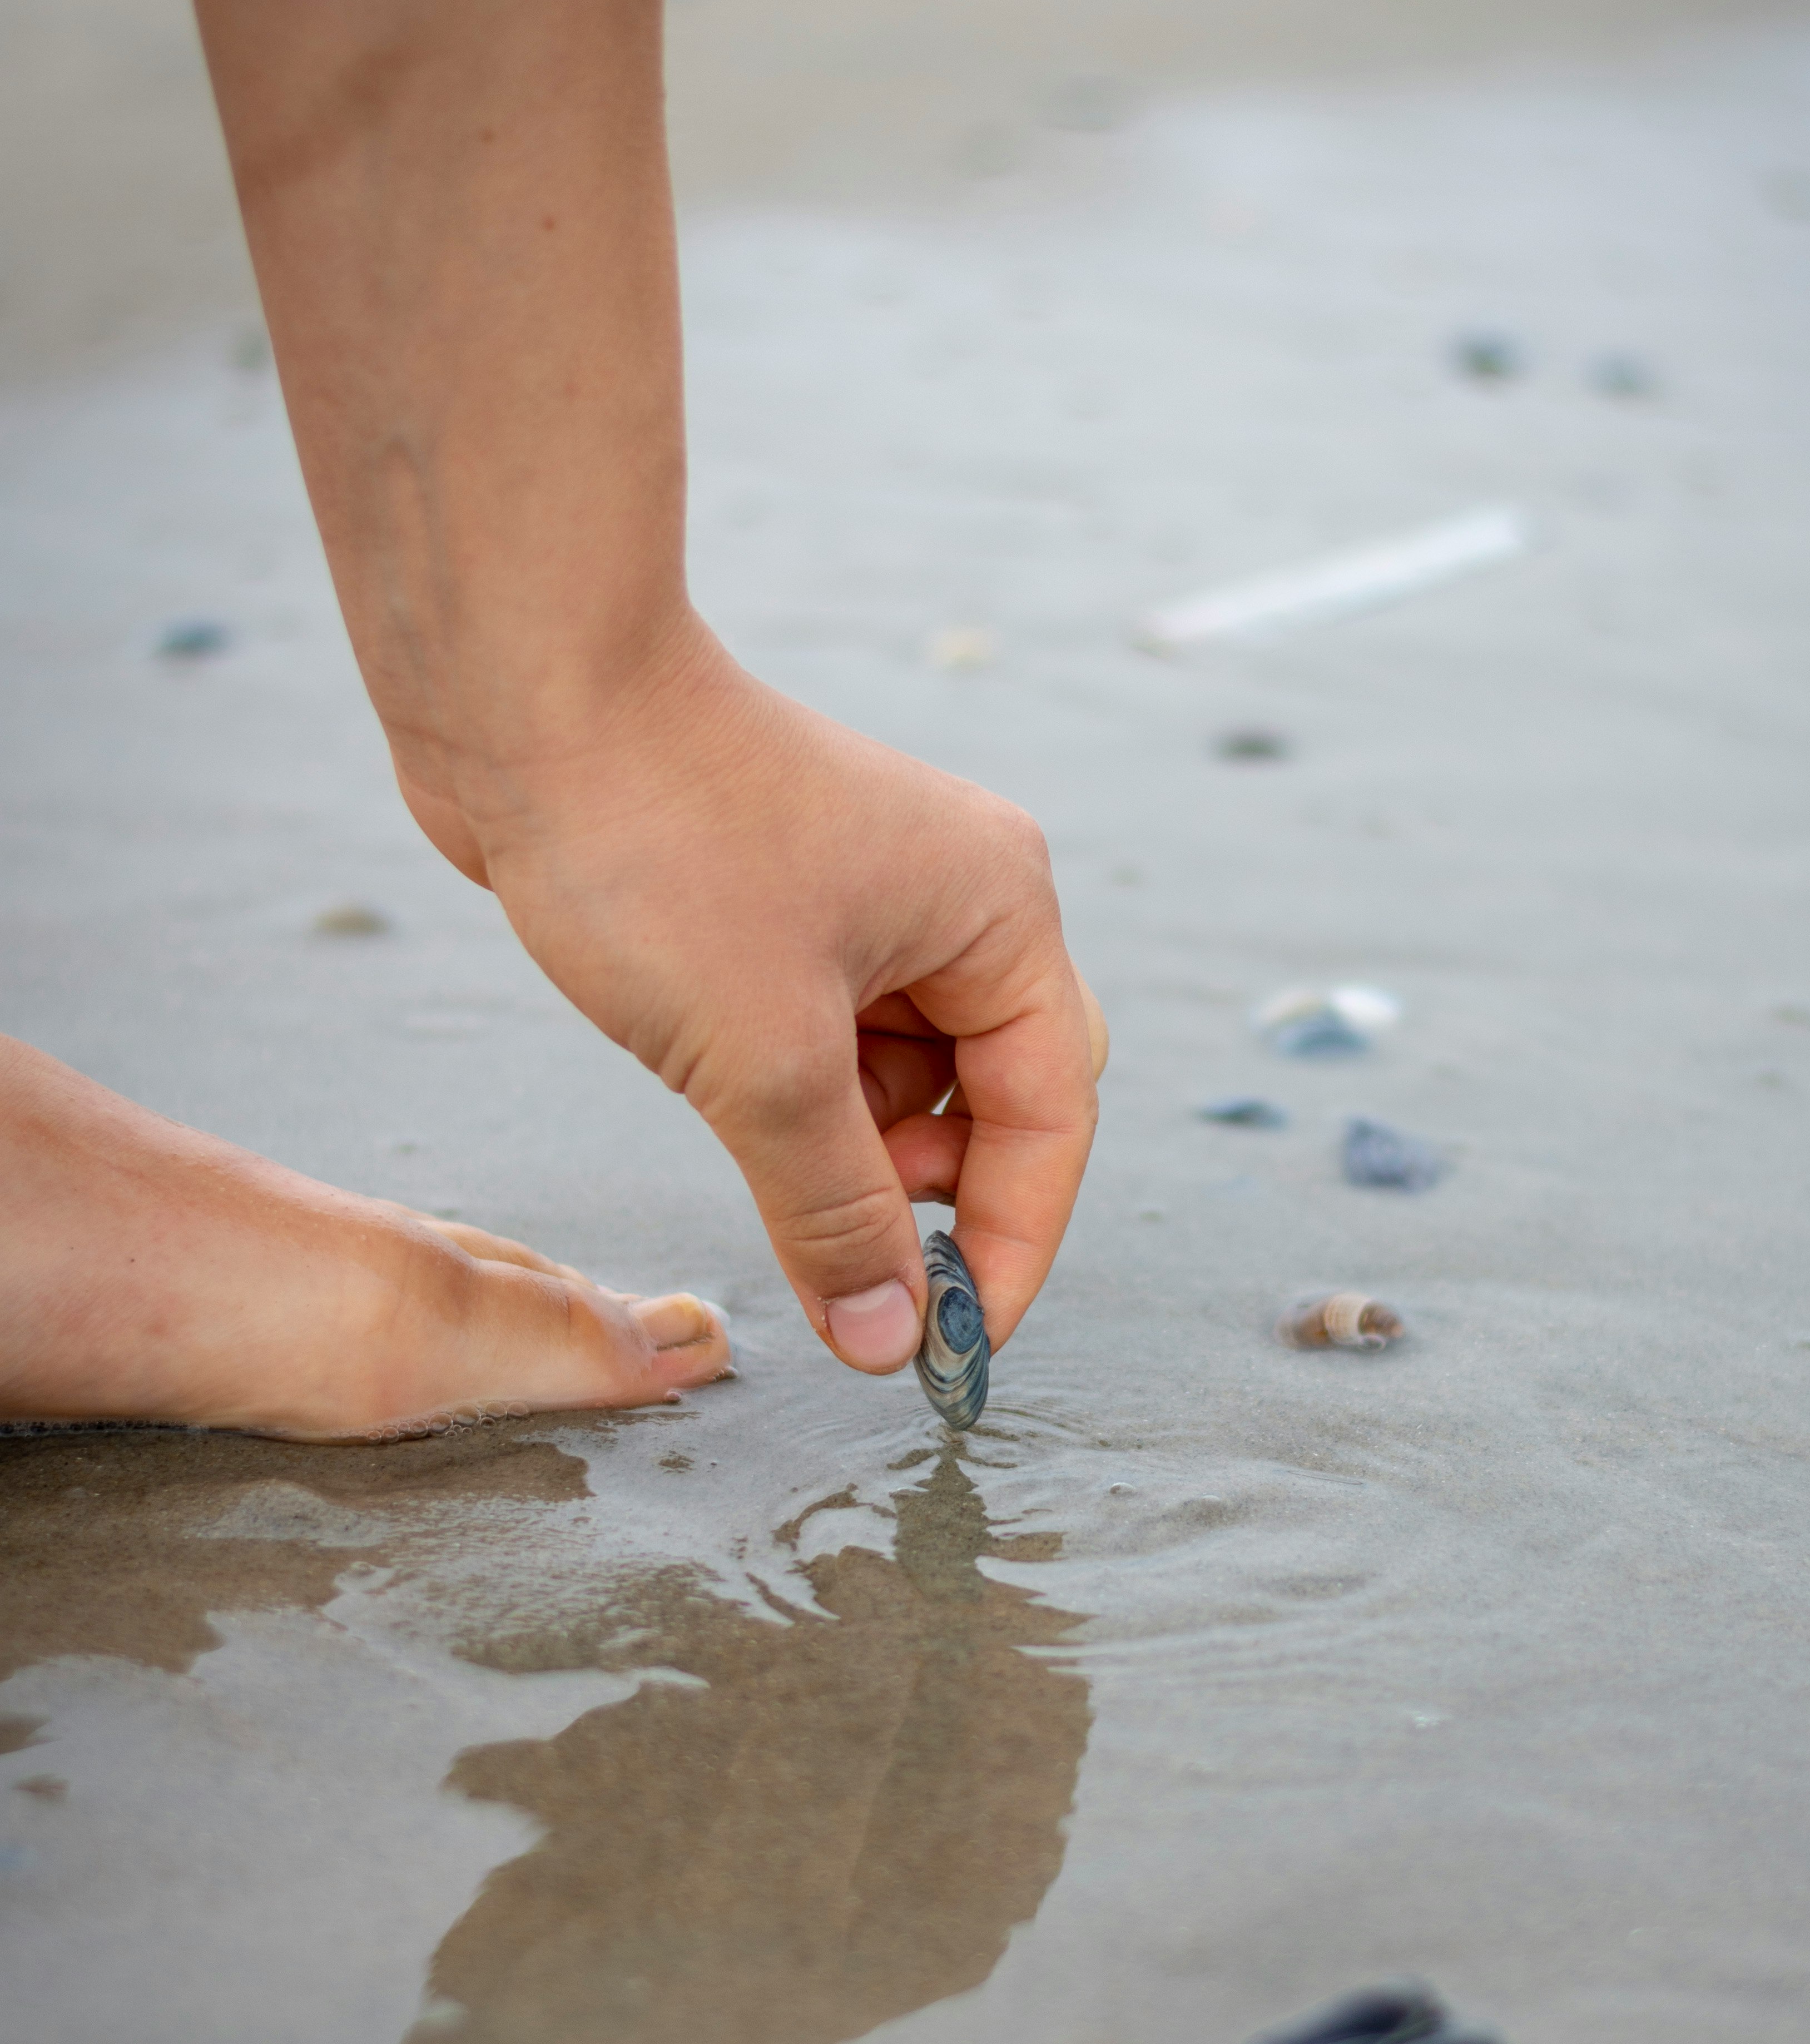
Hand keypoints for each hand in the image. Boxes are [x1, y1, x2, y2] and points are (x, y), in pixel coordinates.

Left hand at [395, 616, 1104, 1373]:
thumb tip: (894, 1342)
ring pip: (902, 1076)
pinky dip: (797, 1100)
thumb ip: (839, 1214)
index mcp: (999, 911)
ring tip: (767, 1159)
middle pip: (993, 1096)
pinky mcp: (779, 910)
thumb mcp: (765, 1066)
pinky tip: (729, 1105)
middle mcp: (953, 899)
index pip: (1050, 1115)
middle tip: (856, 1255)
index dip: (1012, 1241)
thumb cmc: (660, 844)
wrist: (525, 697)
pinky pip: (826, 1040)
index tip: (951, 1346)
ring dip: (852, 1147)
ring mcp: (864, 900)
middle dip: (935, 1192)